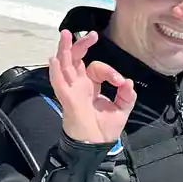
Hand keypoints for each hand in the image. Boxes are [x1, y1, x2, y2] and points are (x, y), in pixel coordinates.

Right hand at [47, 26, 136, 146]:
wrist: (96, 147)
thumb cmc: (105, 129)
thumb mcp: (122, 109)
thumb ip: (127, 95)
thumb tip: (127, 81)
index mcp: (91, 86)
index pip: (96, 68)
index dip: (109, 71)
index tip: (120, 81)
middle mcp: (79, 85)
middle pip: (75, 59)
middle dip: (81, 45)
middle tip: (91, 35)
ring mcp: (71, 91)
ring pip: (65, 65)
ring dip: (65, 50)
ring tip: (66, 34)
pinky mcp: (68, 99)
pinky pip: (59, 83)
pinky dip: (56, 71)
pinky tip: (55, 59)